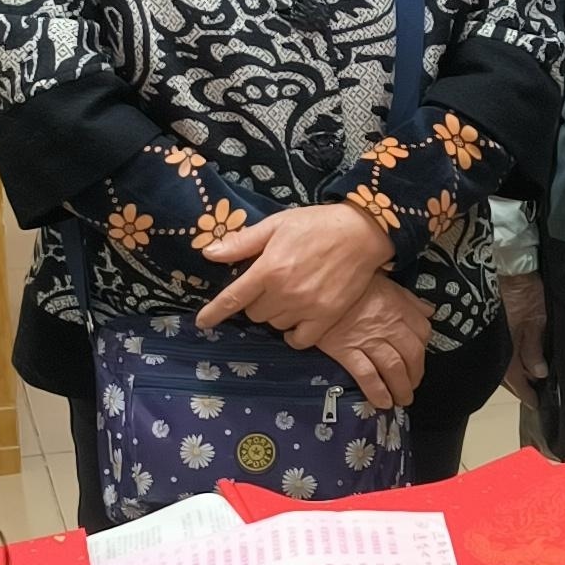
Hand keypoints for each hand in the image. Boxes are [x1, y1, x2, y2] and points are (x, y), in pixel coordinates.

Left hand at [196, 201, 394, 342]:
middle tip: (270, 284)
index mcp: (268, 269)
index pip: (233, 298)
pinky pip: (300, 340)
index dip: (214, 313)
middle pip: (255, 313)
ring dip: (276, 314)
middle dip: (256, 301)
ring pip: (276, 324)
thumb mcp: (276, 225)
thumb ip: (242, 243)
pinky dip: (294, 334)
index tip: (202, 323)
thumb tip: (210, 253)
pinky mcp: (327, 317)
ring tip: (288, 296)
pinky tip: (296, 322)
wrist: (361, 233)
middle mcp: (285, 292)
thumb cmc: (316, 224)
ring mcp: (307, 308)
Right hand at [317, 271, 429, 408]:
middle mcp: (388, 325)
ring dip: (401, 388)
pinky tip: (383, 402)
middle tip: (412, 387)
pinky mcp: (346, 350)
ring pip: (393, 368)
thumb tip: (428, 310)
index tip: (419, 358)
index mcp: (398, 307)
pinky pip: (367, 375)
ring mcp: (367, 339)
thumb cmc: (349, 281)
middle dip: (415, 375)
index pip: (423, 332)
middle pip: (412, 355)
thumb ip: (407, 298)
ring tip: (401, 399)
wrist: (315, 283)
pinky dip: (378, 391)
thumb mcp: (384, 281)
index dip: (424, 348)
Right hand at [501, 267, 549, 387]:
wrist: (508, 265)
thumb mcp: (535, 319)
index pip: (514, 380)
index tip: (535, 405)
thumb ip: (533, 348)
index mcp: (504, 347)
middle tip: (534, 396)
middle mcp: (496, 346)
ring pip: (504, 363)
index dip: (525, 393)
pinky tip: (522, 362)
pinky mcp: (496, 329)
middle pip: (507, 375)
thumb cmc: (524, 290)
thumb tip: (537, 374)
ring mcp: (495, 338)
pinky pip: (503, 350)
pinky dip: (512, 359)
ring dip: (516, 373)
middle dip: (520, 386)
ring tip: (530, 381)